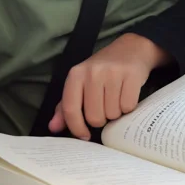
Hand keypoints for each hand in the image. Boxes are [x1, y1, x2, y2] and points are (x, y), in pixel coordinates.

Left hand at [49, 34, 171, 139]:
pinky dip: (128, 107)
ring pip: (112, 114)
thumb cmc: (103, 70)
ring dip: (116, 113)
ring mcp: (112, 73)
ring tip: (116, 99)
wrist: (131, 48)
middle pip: (94, 117)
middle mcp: (92, 72)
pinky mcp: (131, 75)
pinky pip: (128, 106)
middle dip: (101, 119)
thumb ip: (66, 106)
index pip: (70, 109)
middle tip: (104, 108)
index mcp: (76, 75)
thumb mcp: (81, 83)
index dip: (76, 127)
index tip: (84, 136)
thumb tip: (53, 127)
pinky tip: (126, 95)